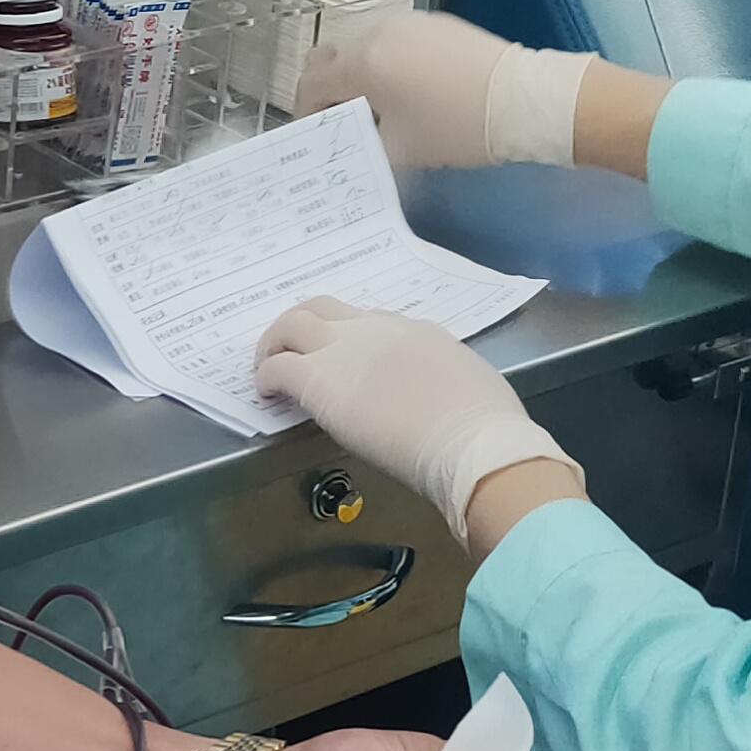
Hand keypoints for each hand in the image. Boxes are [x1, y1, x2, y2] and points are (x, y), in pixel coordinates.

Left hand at [254, 297, 570, 539]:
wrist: (471, 441)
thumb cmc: (484, 425)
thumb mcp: (471, 382)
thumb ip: (446, 380)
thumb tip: (442, 397)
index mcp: (418, 332)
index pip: (371, 323)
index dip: (352, 340)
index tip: (347, 361)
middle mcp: (377, 330)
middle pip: (324, 309)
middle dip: (303, 325)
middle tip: (293, 351)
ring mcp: (345, 351)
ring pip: (292, 324)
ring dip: (275, 344)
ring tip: (269, 369)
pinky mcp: (319, 381)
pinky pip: (277, 368)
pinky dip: (266, 376)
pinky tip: (267, 395)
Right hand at [300, 11, 589, 171]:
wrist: (525, 99)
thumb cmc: (458, 128)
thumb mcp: (401, 150)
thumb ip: (362, 146)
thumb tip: (347, 146)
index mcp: (363, 64)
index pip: (311, 84)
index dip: (308, 113)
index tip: (319, 135)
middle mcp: (377, 33)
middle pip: (327, 55)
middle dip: (324, 87)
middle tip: (338, 118)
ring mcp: (406, 22)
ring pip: (358, 42)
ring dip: (352, 70)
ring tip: (372, 104)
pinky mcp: (433, 22)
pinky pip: (390, 37)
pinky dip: (381, 59)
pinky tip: (404, 86)